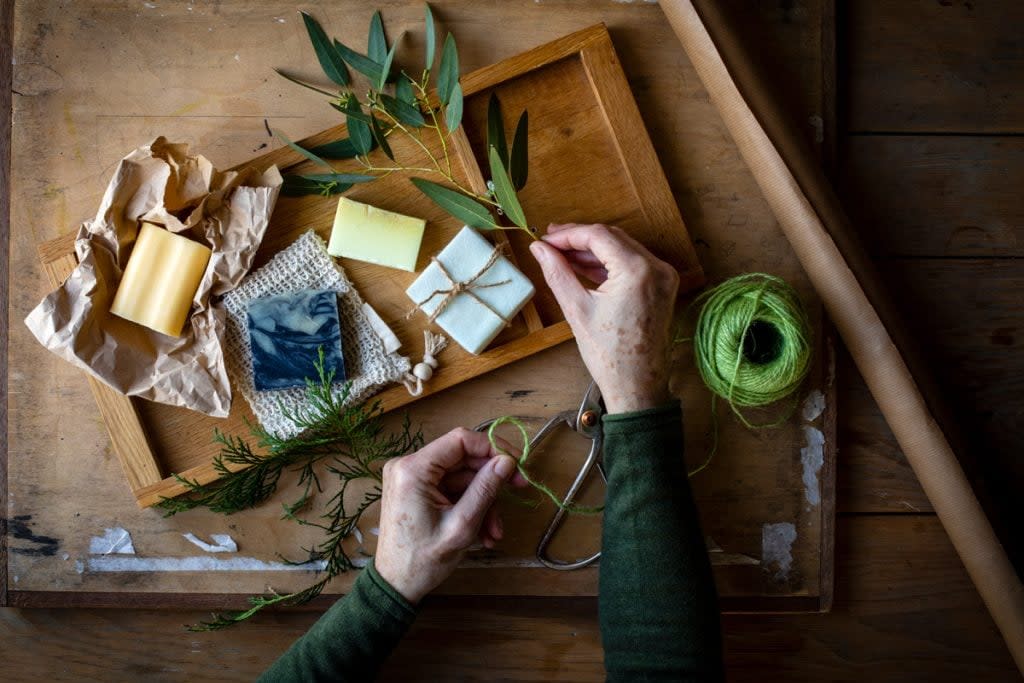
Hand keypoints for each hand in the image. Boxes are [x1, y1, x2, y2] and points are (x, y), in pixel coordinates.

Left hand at [374, 428, 520, 603]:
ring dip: (483, 501)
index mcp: (413, 469)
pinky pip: (452, 489)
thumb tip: (508, 461)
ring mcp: (412, 477)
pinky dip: (469, 506)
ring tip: (494, 532)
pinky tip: (483, 532)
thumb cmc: (423, 561)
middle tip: (519, 492)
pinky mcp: (417, 489)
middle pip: (463, 458)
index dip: (493, 448)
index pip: (461, 439)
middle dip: (491, 481)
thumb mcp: (462, 525)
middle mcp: (408, 465)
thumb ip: (485, 489)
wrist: (396, 585)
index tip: (517, 465)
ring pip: (461, 477)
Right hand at [529, 223, 679, 413]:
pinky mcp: (662, 287)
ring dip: (593, 251)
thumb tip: (539, 248)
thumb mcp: (577, 309)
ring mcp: (663, 277)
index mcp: (638, 271)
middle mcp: (657, 268)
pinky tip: (584, 267)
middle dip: (580, 239)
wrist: (636, 386)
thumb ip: (557, 272)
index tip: (545, 238)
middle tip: (550, 242)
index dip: (568, 234)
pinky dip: (608, 264)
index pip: (598, 236)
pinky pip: (632, 265)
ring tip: (562, 254)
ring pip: (622, 249)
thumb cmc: (608, 355)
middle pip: (612, 238)